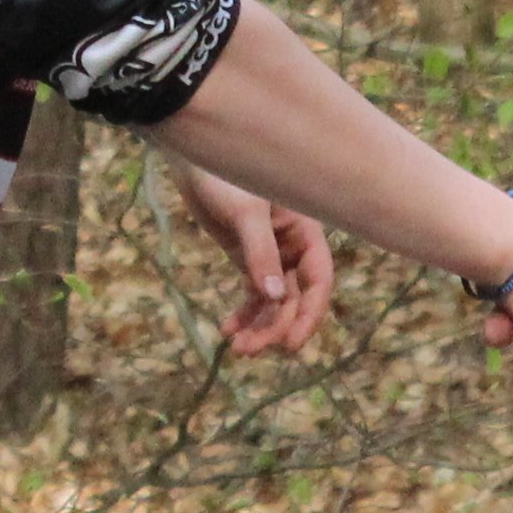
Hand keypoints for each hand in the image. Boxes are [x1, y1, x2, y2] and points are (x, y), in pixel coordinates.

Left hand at [169, 163, 334, 359]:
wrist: (194, 161)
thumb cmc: (225, 176)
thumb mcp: (244, 215)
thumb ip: (260, 254)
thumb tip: (274, 297)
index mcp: (306, 231)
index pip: (318, 281)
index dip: (309, 315)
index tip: (290, 344)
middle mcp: (293, 247)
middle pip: (294, 299)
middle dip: (274, 327)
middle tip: (249, 351)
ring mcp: (271, 255)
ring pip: (273, 302)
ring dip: (259, 326)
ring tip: (237, 349)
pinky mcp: (247, 258)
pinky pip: (252, 295)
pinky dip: (243, 314)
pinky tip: (227, 330)